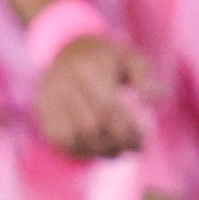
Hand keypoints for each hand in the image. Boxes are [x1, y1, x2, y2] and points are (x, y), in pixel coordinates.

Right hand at [31, 34, 151, 160]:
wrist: (71, 49)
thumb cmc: (109, 58)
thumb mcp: (131, 57)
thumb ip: (145, 76)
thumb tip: (156, 97)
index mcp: (87, 66)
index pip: (106, 106)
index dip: (125, 128)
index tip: (142, 139)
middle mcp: (63, 82)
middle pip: (90, 125)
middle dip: (116, 141)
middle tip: (134, 147)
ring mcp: (48, 98)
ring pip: (74, 137)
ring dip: (100, 149)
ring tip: (119, 149)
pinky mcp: (42, 112)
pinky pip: (60, 141)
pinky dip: (81, 150)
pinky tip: (98, 148)